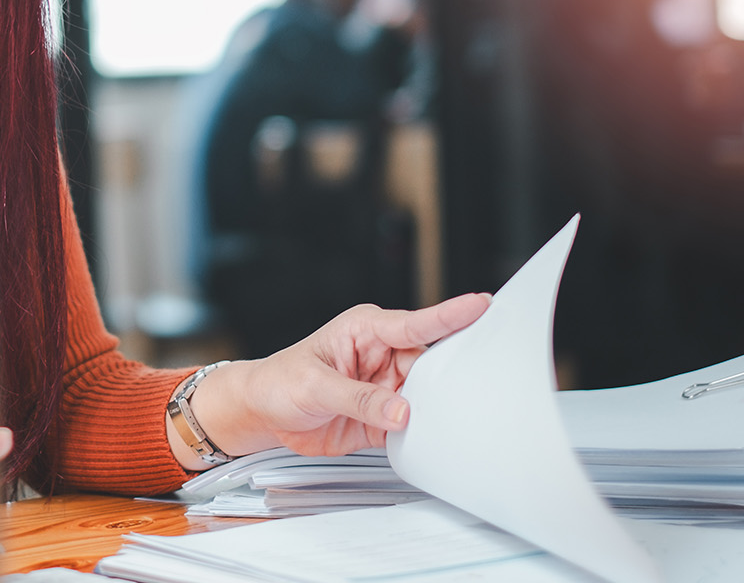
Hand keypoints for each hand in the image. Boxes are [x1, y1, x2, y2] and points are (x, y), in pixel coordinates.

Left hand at [173, 293, 489, 465]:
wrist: (262, 414)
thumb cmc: (279, 381)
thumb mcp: (315, 385)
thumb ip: (359, 398)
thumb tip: (400, 410)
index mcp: (367, 330)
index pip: (416, 323)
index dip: (450, 314)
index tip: (481, 305)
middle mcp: (383, 355)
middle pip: (431, 362)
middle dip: (451, 372)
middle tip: (476, 381)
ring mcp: (386, 387)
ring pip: (428, 395)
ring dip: (439, 407)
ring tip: (456, 415)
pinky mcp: (384, 418)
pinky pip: (413, 425)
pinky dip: (423, 433)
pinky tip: (434, 438)